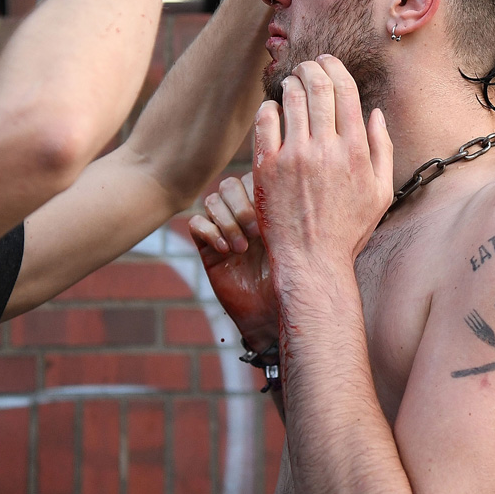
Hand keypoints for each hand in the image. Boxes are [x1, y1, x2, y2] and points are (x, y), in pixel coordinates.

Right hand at [189, 173, 279, 350]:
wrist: (275, 315)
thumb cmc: (293, 281)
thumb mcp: (297, 243)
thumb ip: (292, 214)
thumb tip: (295, 180)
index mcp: (267, 208)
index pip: (253, 178)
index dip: (256, 193)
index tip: (271, 220)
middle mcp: (244, 215)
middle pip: (229, 185)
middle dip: (240, 207)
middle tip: (254, 234)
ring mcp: (224, 230)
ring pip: (212, 201)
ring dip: (226, 222)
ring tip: (241, 248)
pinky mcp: (207, 248)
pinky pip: (197, 223)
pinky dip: (209, 232)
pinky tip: (225, 251)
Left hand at [253, 56, 393, 290]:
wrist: (310, 260)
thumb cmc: (347, 229)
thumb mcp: (380, 193)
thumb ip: (381, 149)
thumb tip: (375, 113)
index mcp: (354, 151)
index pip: (345, 92)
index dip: (335, 69)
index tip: (328, 62)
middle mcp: (324, 149)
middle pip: (317, 87)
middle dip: (311, 68)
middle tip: (306, 66)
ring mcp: (294, 156)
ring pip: (290, 99)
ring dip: (290, 83)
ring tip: (290, 82)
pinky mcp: (267, 167)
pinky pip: (265, 122)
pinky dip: (268, 108)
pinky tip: (272, 108)